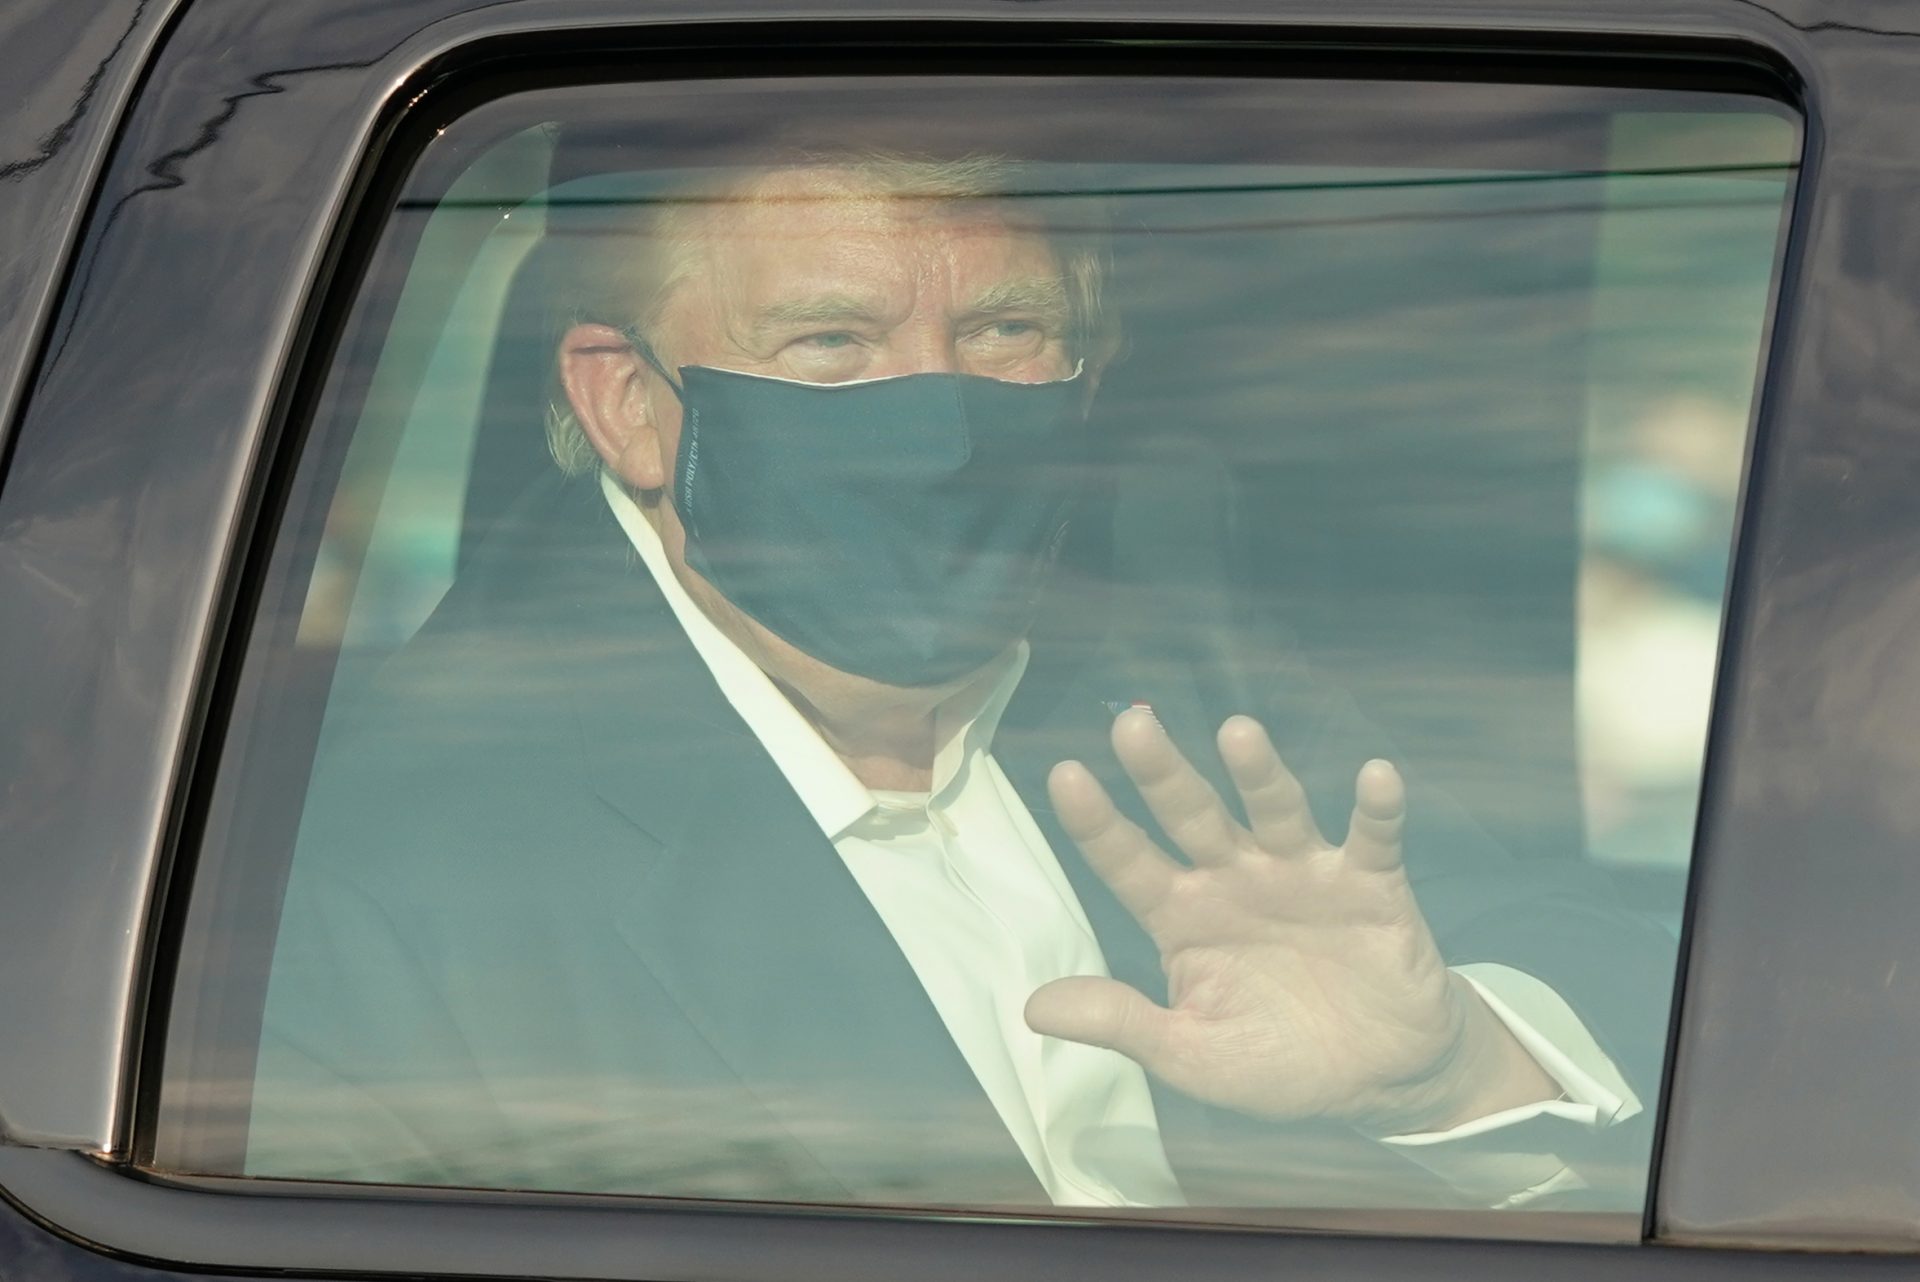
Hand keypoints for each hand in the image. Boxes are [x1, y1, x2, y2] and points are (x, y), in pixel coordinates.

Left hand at [1026, 710, 1556, 1133]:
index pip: (1128, 862)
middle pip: (1192, 816)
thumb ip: (1122, 1024)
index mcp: (1182, 914)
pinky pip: (1373, 840)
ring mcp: (1303, 875)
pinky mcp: (1371, 886)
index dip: (1098, 824)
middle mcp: (1235, 879)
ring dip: (1259, 774)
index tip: (1064, 776)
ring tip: (1238, 733)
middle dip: (1163, 773)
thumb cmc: (1274, 1058)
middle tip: (1132, 725)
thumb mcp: (1189, 1053)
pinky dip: (1376, 809)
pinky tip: (1376, 776)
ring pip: (1276, 812)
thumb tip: (1031, 1009)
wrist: (1378, 1076)